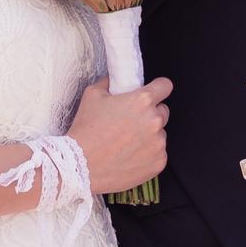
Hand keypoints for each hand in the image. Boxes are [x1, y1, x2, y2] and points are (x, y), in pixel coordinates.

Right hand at [64, 75, 170, 192]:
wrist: (80, 166)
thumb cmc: (86, 130)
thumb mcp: (92, 95)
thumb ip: (109, 82)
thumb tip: (116, 80)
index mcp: (142, 101)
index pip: (165, 86)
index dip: (158, 88)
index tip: (154, 92)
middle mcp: (155, 121)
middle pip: (163, 111)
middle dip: (150, 114)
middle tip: (131, 122)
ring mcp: (158, 144)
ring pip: (160, 134)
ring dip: (148, 136)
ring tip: (126, 143)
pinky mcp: (158, 163)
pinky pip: (158, 154)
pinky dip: (147, 155)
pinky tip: (129, 156)